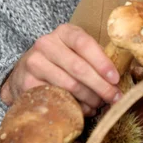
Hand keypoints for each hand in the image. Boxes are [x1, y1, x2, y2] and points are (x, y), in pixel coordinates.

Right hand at [0, 24, 120, 113]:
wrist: (25, 71)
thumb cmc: (61, 61)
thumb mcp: (76, 51)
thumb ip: (95, 58)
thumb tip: (118, 80)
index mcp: (64, 32)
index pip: (84, 43)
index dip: (102, 62)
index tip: (115, 78)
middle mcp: (46, 44)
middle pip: (78, 67)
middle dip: (101, 86)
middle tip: (114, 98)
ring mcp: (34, 63)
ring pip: (69, 85)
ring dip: (90, 99)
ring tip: (99, 104)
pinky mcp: (27, 83)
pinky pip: (57, 98)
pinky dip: (75, 106)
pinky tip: (84, 109)